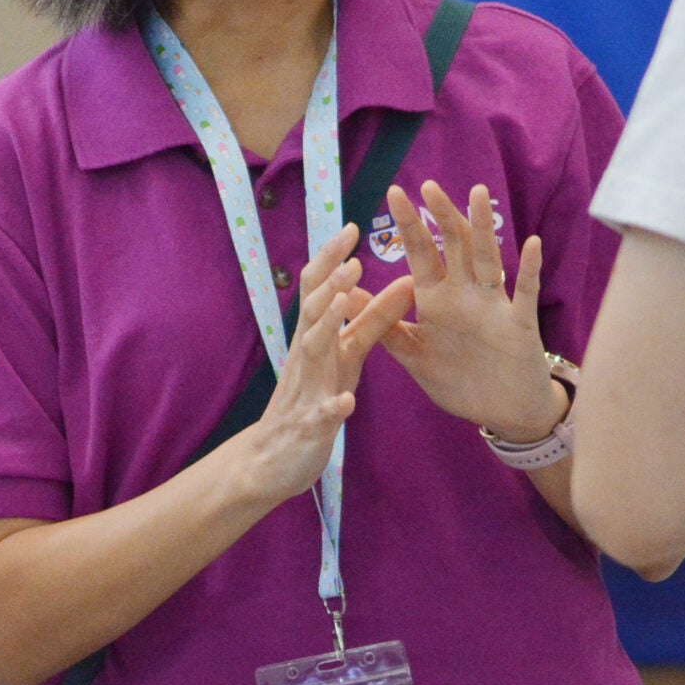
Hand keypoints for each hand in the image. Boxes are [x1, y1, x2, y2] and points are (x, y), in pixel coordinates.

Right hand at [238, 226, 412, 506]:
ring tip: (342, 303)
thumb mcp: (349, 353)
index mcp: (317, 335)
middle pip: (313, 310)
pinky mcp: (312, 425)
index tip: (351, 226)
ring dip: (326, 325)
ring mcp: (307, 388)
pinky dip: (334, 406)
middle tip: (353, 258)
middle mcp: (307, 355)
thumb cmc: (316, 395)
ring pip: (312, 350)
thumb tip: (408, 281)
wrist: (275, 458)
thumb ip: (375, 319)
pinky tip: (347, 401)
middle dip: (331, 283)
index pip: (319, 287)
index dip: (332, 258)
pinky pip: (323, 414)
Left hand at [380, 181, 560, 441]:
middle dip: (442, 216)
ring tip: (477, 194)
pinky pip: (526, 293)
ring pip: (489, 259)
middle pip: (454, 246)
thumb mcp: (415, 355)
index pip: (421, 253)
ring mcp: (495, 306)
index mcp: (437, 299)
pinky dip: (530, 269)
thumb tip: (343, 296)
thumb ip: (384, 326)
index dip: (410, 224)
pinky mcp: (520, 325)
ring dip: (483, 229)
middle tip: (428, 186)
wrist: (503, 414)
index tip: (394, 193)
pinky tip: (531, 244)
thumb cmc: (460, 381)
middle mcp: (466, 294)